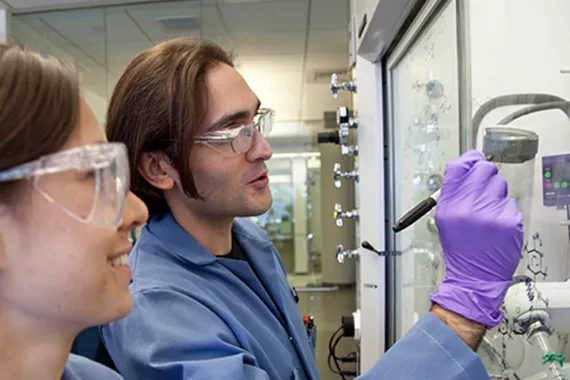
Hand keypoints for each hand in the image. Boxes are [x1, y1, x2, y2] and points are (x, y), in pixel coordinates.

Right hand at [430, 150, 523, 327]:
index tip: (472, 160)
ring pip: (500, 184)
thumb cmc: (460, 249)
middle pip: (483, 169)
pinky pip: (510, 203)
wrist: (474, 276)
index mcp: (449, 204)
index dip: (467, 160)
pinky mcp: (510, 220)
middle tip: (483, 188)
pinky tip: (496, 224)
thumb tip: (466, 169)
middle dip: (484, 175)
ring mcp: (491, 212)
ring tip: (488, 212)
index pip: (459, 166)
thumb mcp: (444, 219)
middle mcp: (469, 205)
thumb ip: (453, 193)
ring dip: (495, 194)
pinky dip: (505, 211)